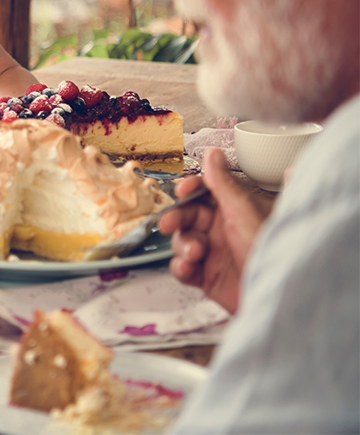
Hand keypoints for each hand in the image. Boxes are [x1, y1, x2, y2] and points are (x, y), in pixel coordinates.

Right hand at [158, 148, 267, 313]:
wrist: (278, 296)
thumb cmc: (270, 253)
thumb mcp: (244, 212)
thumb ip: (223, 183)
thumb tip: (213, 153)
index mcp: (234, 210)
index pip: (205, 192)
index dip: (191, 190)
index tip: (182, 191)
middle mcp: (223, 230)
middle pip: (187, 216)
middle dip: (176, 219)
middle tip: (170, 224)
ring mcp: (215, 254)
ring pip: (182, 241)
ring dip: (183, 246)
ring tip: (195, 254)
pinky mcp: (208, 278)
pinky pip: (183, 268)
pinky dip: (181, 268)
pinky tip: (189, 268)